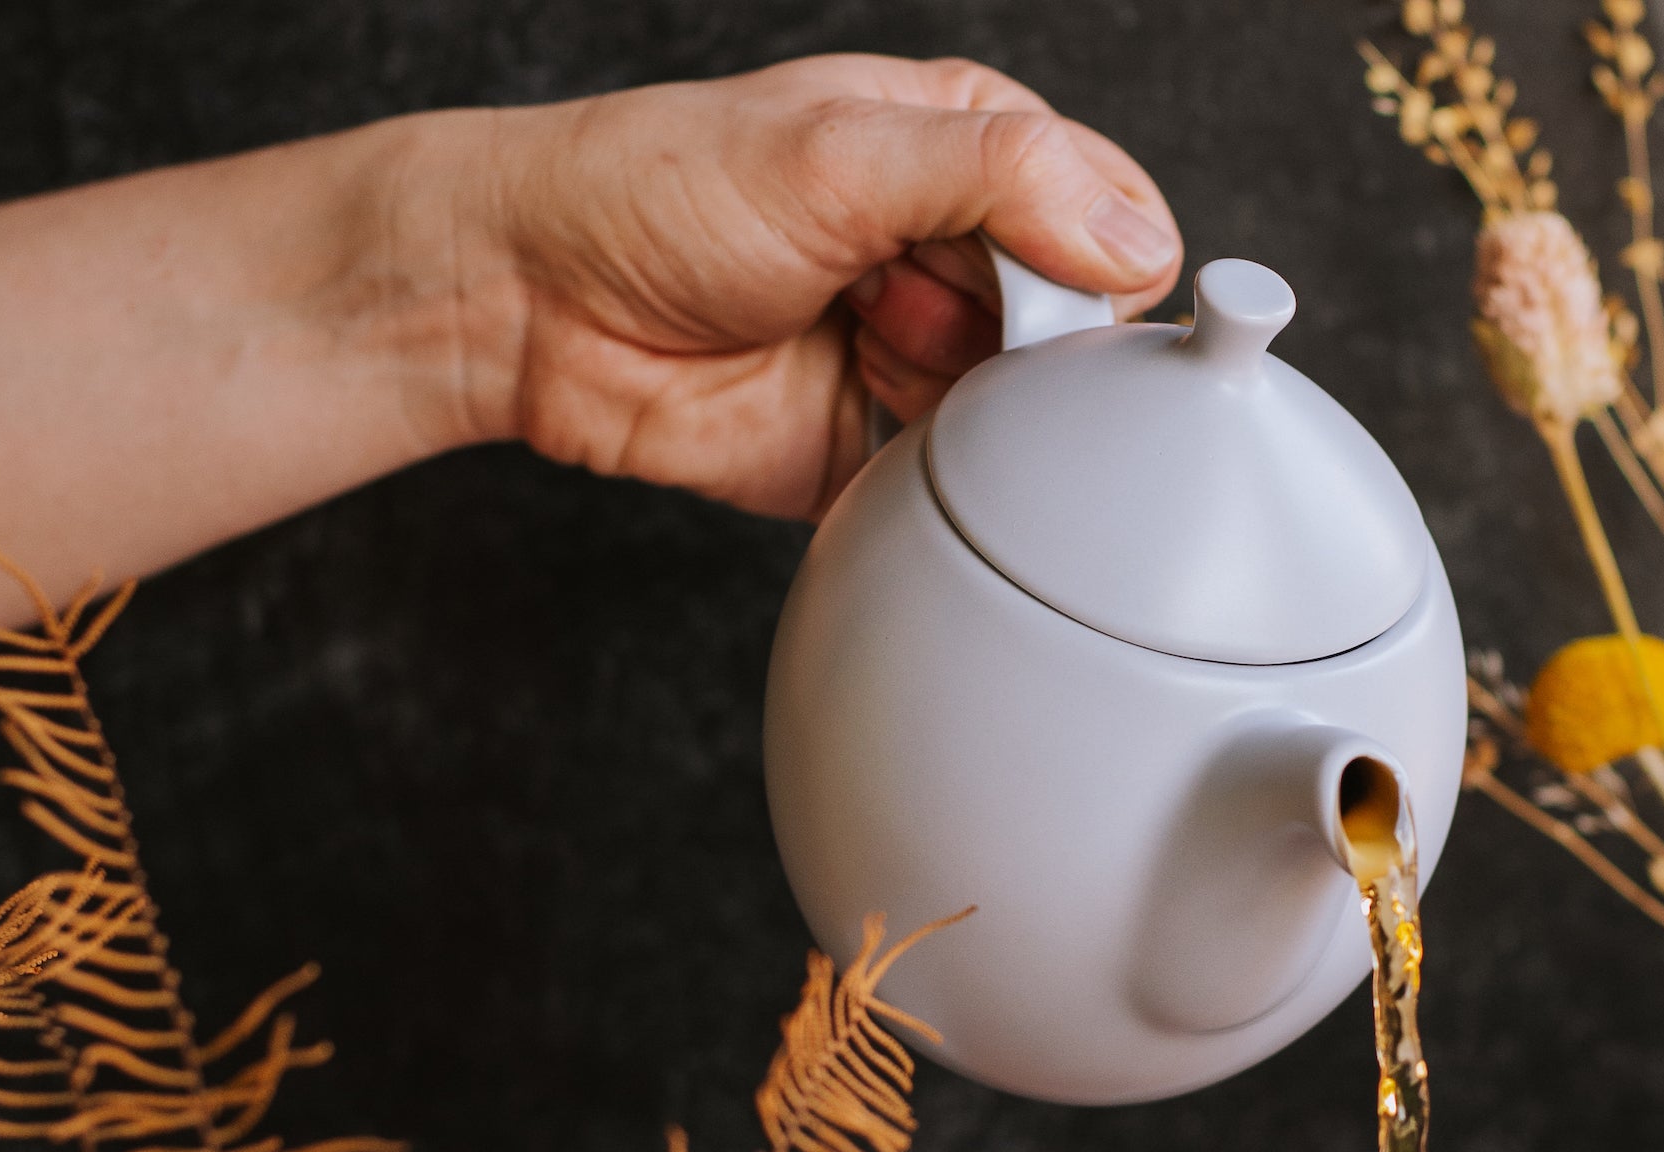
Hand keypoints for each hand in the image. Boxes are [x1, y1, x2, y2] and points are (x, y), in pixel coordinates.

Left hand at [449, 56, 1182, 517]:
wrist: (532, 306)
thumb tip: (1131, 242)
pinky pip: (962, 489)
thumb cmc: (657, 194)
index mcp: (964, 150)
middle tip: (904, 298)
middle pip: (1081, 324)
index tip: (1033, 277)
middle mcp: (953, 253)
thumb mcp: (842, 151)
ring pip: (1030, 414)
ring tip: (863, 341)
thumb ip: (1002, 179)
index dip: (1093, 256)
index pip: (1112, 211)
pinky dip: (934, 470)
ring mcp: (920, 355)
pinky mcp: (882, 450)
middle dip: (1010, 327)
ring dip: (959, 395)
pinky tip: (864, 413)